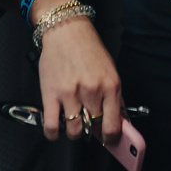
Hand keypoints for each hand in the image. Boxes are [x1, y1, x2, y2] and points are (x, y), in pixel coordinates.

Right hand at [37, 15, 124, 144]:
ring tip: (74, 121)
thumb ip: (115, 98)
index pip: (113, 126)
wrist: (66, 30)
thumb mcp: (110, 71)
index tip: (109, 140)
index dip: (111, 138)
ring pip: (75, 131)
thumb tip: (120, 123)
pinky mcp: (51, 95)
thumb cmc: (88, 48)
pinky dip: (54, 134)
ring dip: (75, 131)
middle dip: (92, 130)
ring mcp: (70, 94)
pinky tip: (57, 130)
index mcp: (111, 85)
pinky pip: (52, 127)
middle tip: (89, 122)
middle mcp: (92, 91)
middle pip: (94, 128)